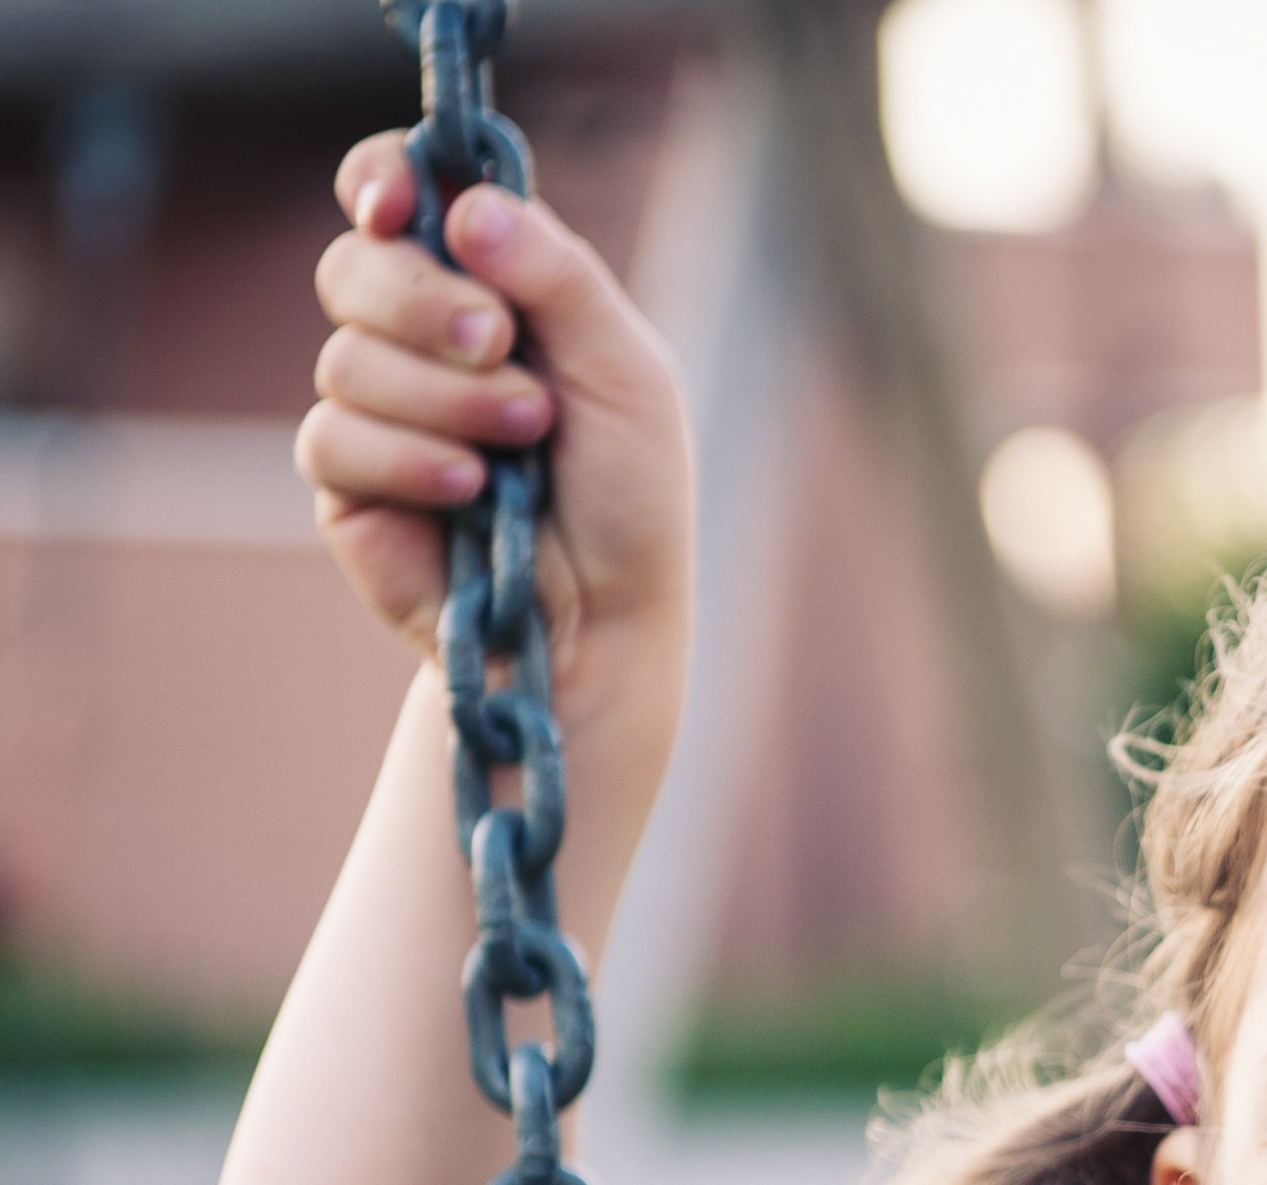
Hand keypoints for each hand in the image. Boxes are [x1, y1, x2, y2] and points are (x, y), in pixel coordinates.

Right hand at [297, 132, 691, 708]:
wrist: (603, 620)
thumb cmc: (629, 496)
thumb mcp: (627, 374)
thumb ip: (560, 279)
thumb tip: (468, 206)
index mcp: (492, 287)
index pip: (405, 195)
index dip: (383, 180)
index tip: (394, 202)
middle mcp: (424, 336)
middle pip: (356, 266)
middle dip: (424, 302)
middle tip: (501, 345)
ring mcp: (378, 405)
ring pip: (346, 357)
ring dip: (445, 398)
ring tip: (523, 442)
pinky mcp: (347, 479)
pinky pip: (334, 437)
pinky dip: (410, 458)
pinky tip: (468, 491)